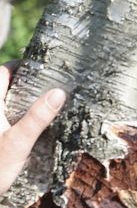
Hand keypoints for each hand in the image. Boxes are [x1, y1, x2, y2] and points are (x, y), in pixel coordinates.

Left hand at [0, 64, 65, 196]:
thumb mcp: (19, 141)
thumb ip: (38, 116)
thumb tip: (59, 92)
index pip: (4, 72)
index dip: (23, 66)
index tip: (46, 68)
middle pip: (8, 87)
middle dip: (29, 85)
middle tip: (56, 86)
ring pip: (10, 105)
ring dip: (28, 104)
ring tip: (53, 105)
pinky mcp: (1, 138)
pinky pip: (12, 122)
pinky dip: (25, 120)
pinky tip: (41, 129)